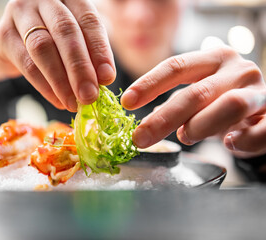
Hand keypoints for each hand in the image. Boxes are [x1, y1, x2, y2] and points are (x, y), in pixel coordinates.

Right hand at [0, 0, 115, 111]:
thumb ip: (89, 54)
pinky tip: (58, 100)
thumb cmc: (52, 41)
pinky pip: (27, 63)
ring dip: (61, 80)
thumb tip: (103, 79)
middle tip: (90, 95)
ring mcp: (20, 12)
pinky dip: (45, 86)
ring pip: (43, 47)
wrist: (11, 45)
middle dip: (80, 67)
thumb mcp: (74, 42)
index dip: (100, 50)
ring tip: (74, 103)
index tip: (107, 77)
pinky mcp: (3, 34)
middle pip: (65, 31)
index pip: (88, 19)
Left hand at [121, 46, 265, 157]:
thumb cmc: (223, 98)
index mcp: (214, 58)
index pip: (176, 66)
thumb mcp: (199, 91)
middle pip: (196, 92)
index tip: (127, 102)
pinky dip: (241, 142)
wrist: (263, 107)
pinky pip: (259, 132)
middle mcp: (238, 70)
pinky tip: (229, 143)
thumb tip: (145, 121)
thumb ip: (176, 101)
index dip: (148, 84)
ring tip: (185, 136)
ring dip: (200, 126)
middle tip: (140, 138)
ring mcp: (259, 92)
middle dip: (163, 118)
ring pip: (229, 106)